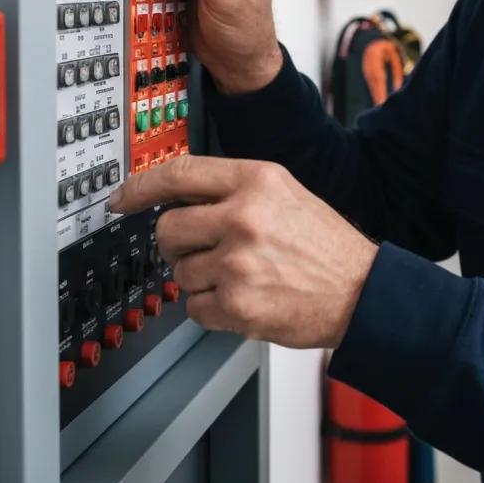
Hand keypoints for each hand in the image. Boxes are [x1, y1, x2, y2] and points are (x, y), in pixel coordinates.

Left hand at [109, 156, 378, 348]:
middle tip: (204, 250)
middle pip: (167, 228)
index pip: (179, 173)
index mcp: (257, 181)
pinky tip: (245, 297)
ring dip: (201, 279)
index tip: (122, 197)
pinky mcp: (237, 303)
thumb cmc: (325, 245)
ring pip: (179, 272)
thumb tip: (178, 196)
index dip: (140, 186)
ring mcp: (238, 261)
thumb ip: (234, 189)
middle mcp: (244, 216)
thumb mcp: (285, 194)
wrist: (362, 291)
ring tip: (241, 275)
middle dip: (178, 244)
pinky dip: (213, 309)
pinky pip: (194, 308)